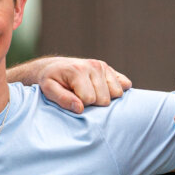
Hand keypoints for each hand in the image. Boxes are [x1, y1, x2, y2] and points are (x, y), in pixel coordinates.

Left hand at [16, 57, 130, 112]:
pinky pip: (125, 84)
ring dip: (104, 98)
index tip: (72, 99)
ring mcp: (104, 67)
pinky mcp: (110, 70)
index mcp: (78, 71)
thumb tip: (80, 109)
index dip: (81, 105)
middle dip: (93, 103)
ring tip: (90, 93)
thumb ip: (63, 99)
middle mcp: (94, 66)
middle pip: (104, 99)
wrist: (55, 68)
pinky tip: (104, 91)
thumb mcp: (49, 90)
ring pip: (117, 94)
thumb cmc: (51, 81)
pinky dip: (116, 91)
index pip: (89, 100)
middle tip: (80, 97)